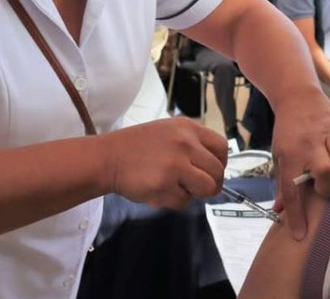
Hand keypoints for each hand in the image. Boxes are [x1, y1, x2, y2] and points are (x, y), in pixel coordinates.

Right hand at [104, 118, 227, 208]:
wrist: (108, 158)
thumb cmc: (137, 146)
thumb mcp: (169, 132)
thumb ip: (192, 144)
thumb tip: (215, 167)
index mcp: (188, 128)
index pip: (221, 147)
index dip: (220, 163)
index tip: (212, 171)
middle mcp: (185, 144)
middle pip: (217, 171)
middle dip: (211, 183)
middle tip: (198, 186)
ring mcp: (176, 165)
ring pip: (207, 188)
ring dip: (196, 193)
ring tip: (179, 188)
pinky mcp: (165, 185)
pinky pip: (184, 201)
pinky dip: (175, 200)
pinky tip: (161, 190)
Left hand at [270, 94, 329, 240]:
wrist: (297, 98)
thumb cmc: (289, 133)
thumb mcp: (279, 156)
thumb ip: (283, 183)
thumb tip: (280, 212)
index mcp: (290, 154)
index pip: (291, 188)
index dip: (296, 215)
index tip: (300, 234)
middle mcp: (310, 143)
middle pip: (325, 171)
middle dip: (329, 187)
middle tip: (326, 187)